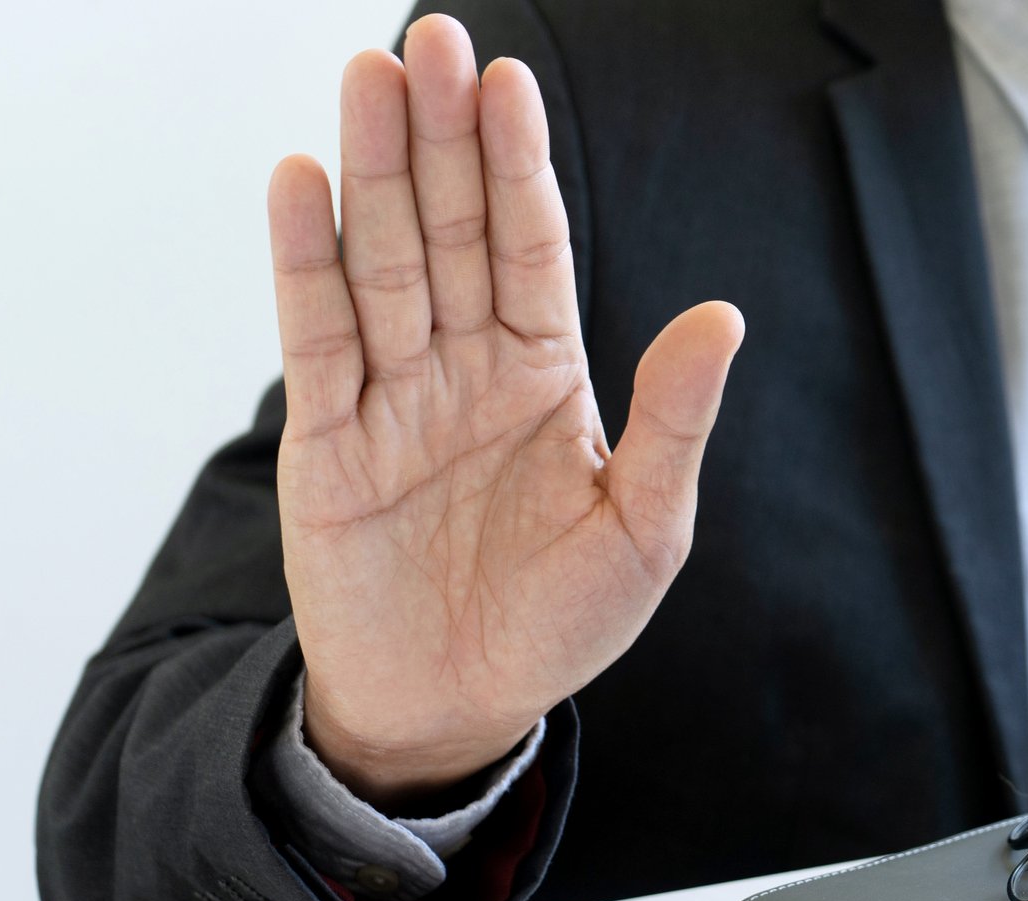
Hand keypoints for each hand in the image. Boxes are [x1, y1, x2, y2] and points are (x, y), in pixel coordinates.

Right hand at [266, 15, 741, 808]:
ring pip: (384, 262)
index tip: (508, 82)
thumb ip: (672, 421)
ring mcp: (394, 395)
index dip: (519, 165)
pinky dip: (308, 264)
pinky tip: (304, 186)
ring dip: (374, 172)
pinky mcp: (329, 440)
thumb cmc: (559, 624)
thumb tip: (723, 316)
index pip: (533, 247)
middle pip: (453, 230)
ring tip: (368, 78)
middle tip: (430, 39)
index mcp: (546, 376)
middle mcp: (467, 367)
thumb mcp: (642, 529)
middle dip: (442, 138)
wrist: (459, 707)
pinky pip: (319, 338)